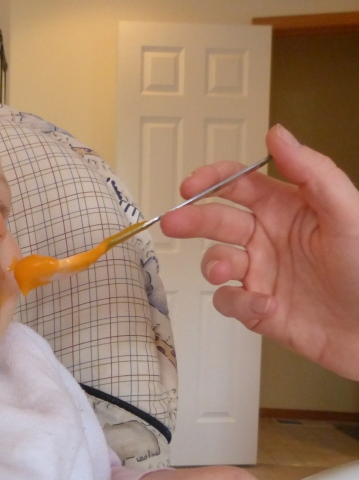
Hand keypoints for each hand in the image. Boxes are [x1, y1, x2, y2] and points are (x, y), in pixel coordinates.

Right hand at [160, 125, 358, 379]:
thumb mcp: (347, 213)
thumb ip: (311, 171)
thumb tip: (277, 134)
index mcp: (287, 209)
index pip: (239, 184)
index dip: (212, 180)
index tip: (190, 186)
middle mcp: (268, 239)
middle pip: (216, 221)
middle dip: (192, 219)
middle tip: (173, 222)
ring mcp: (261, 274)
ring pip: (215, 262)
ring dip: (214, 264)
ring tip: (228, 272)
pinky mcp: (258, 309)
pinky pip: (229, 302)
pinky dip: (239, 304)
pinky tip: (264, 306)